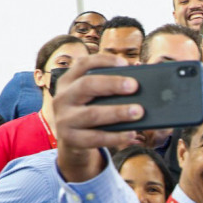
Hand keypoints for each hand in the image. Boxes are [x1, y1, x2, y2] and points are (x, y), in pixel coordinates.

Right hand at [51, 55, 143, 180]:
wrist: (72, 141)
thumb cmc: (90, 110)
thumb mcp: (93, 96)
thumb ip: (111, 84)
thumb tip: (139, 71)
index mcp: (68, 81)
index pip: (83, 64)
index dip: (104, 61)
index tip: (125, 63)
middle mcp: (62, 98)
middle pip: (86, 85)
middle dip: (112, 84)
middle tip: (134, 86)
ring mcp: (64, 119)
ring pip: (92, 114)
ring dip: (117, 112)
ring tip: (138, 111)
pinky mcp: (70, 139)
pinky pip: (95, 138)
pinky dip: (115, 136)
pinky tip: (131, 133)